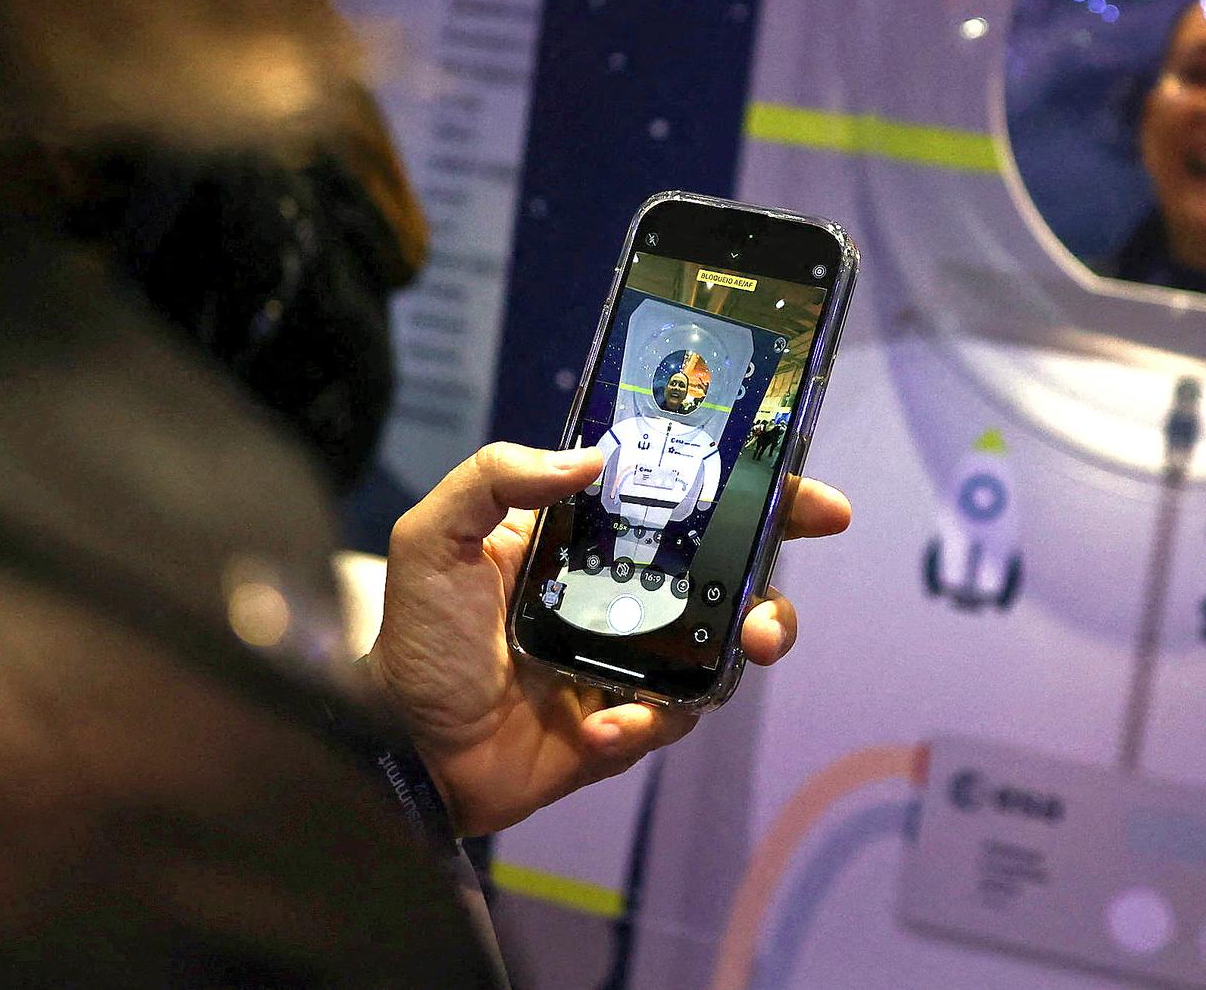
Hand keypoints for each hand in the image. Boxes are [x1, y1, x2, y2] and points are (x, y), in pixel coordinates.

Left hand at [373, 442, 852, 835]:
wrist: (400, 750)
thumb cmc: (414, 641)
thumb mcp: (435, 539)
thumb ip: (497, 477)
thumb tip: (590, 456)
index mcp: (583, 540)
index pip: (677, 502)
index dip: (748, 493)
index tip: (805, 497)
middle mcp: (617, 594)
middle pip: (724, 577)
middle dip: (772, 587)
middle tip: (773, 606)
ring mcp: (627, 660)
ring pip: (718, 649)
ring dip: (741, 649)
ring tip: (739, 651)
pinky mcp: (624, 724)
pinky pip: (669, 717)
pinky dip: (647, 722)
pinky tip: (602, 725)